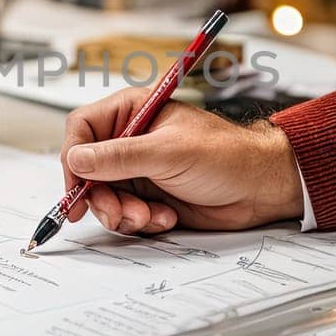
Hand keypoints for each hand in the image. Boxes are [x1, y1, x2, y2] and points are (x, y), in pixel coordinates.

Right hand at [59, 86, 302, 232]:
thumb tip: (77, 160)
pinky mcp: (151, 198)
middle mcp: (132, 141)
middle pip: (89, 171)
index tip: (76, 188)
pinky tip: (166, 217)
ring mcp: (140, 171)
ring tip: (150, 215)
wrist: (261, 188)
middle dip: (101, 196)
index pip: (83, 129)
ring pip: (105, 197)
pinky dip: (142, 222)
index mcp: (133, 113)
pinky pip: (127, 215)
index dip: (74, 158)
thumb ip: (119, 157)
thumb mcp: (168, 152)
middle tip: (117, 213)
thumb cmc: (227, 155)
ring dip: (123, 213)